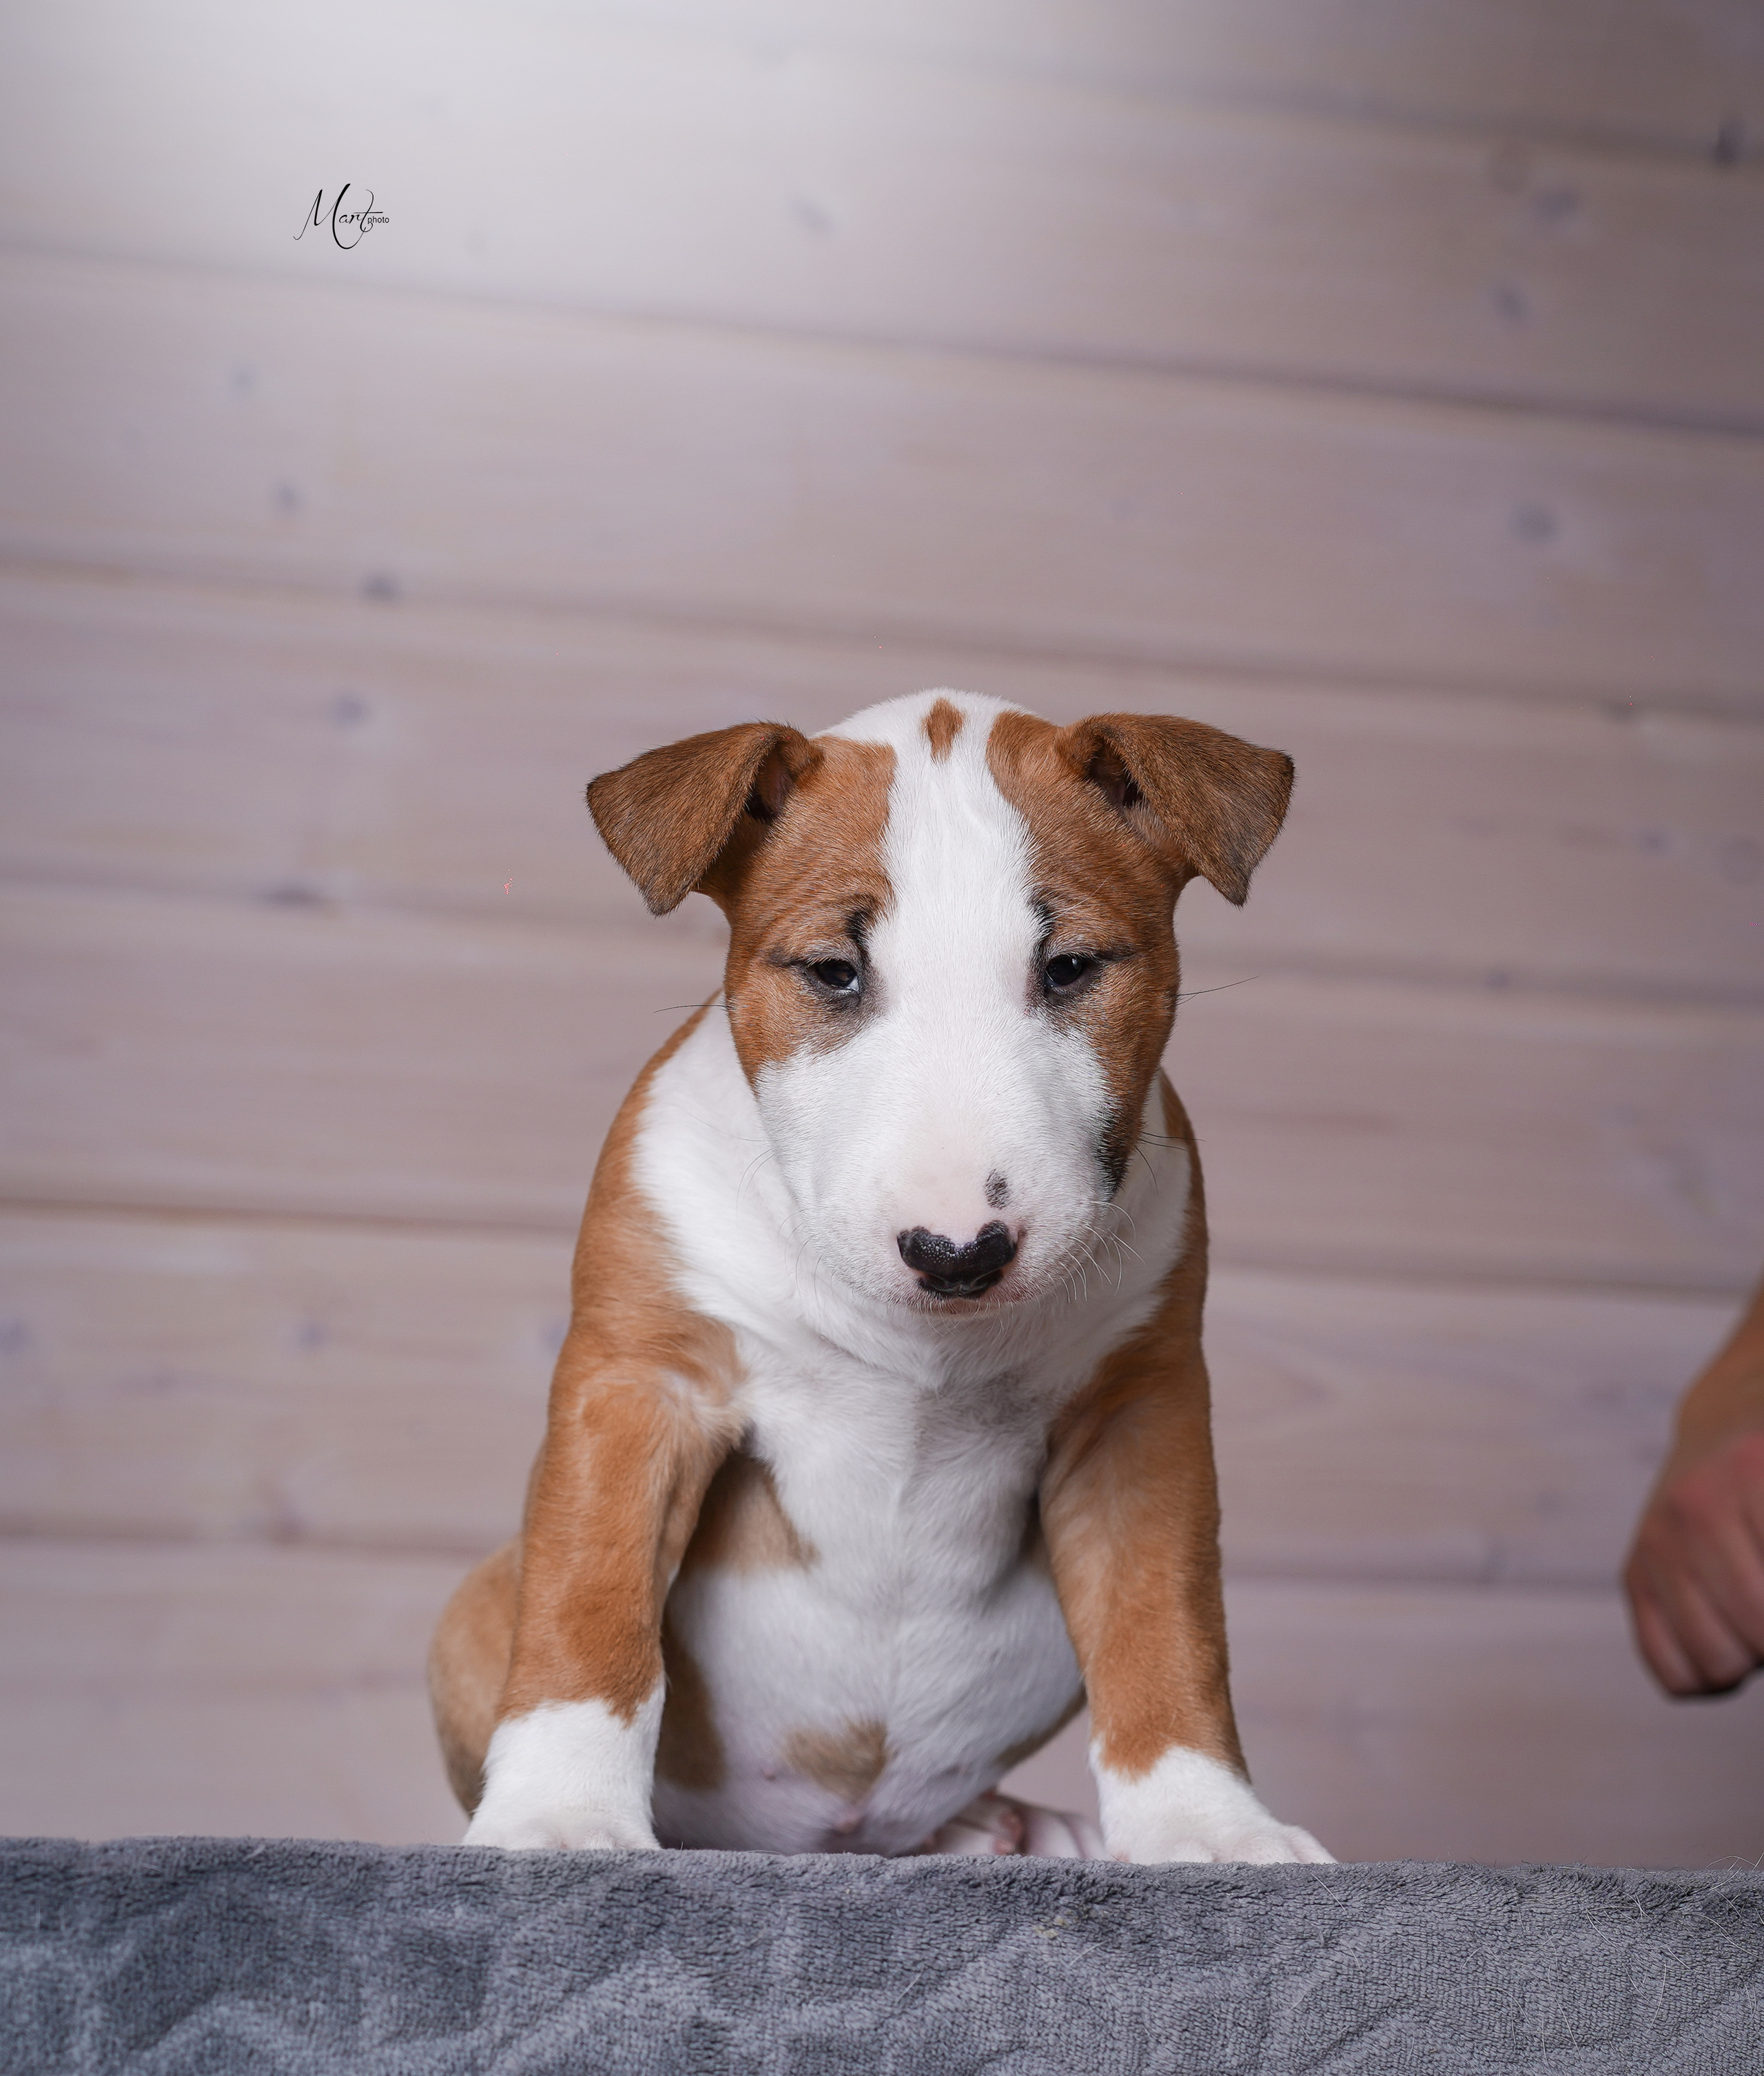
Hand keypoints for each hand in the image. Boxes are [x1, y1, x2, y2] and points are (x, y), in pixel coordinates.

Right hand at [1625, 1426, 1763, 1695]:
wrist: (1731, 1426)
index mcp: (1754, 1472)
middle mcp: (1695, 1506)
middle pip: (1758, 1632)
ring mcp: (1656, 1541)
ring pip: (1716, 1662)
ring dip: (1751, 1657)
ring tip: (1758, 1622)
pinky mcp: (1633, 1572)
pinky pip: (1671, 1671)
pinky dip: (1710, 1679)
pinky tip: (1731, 1640)